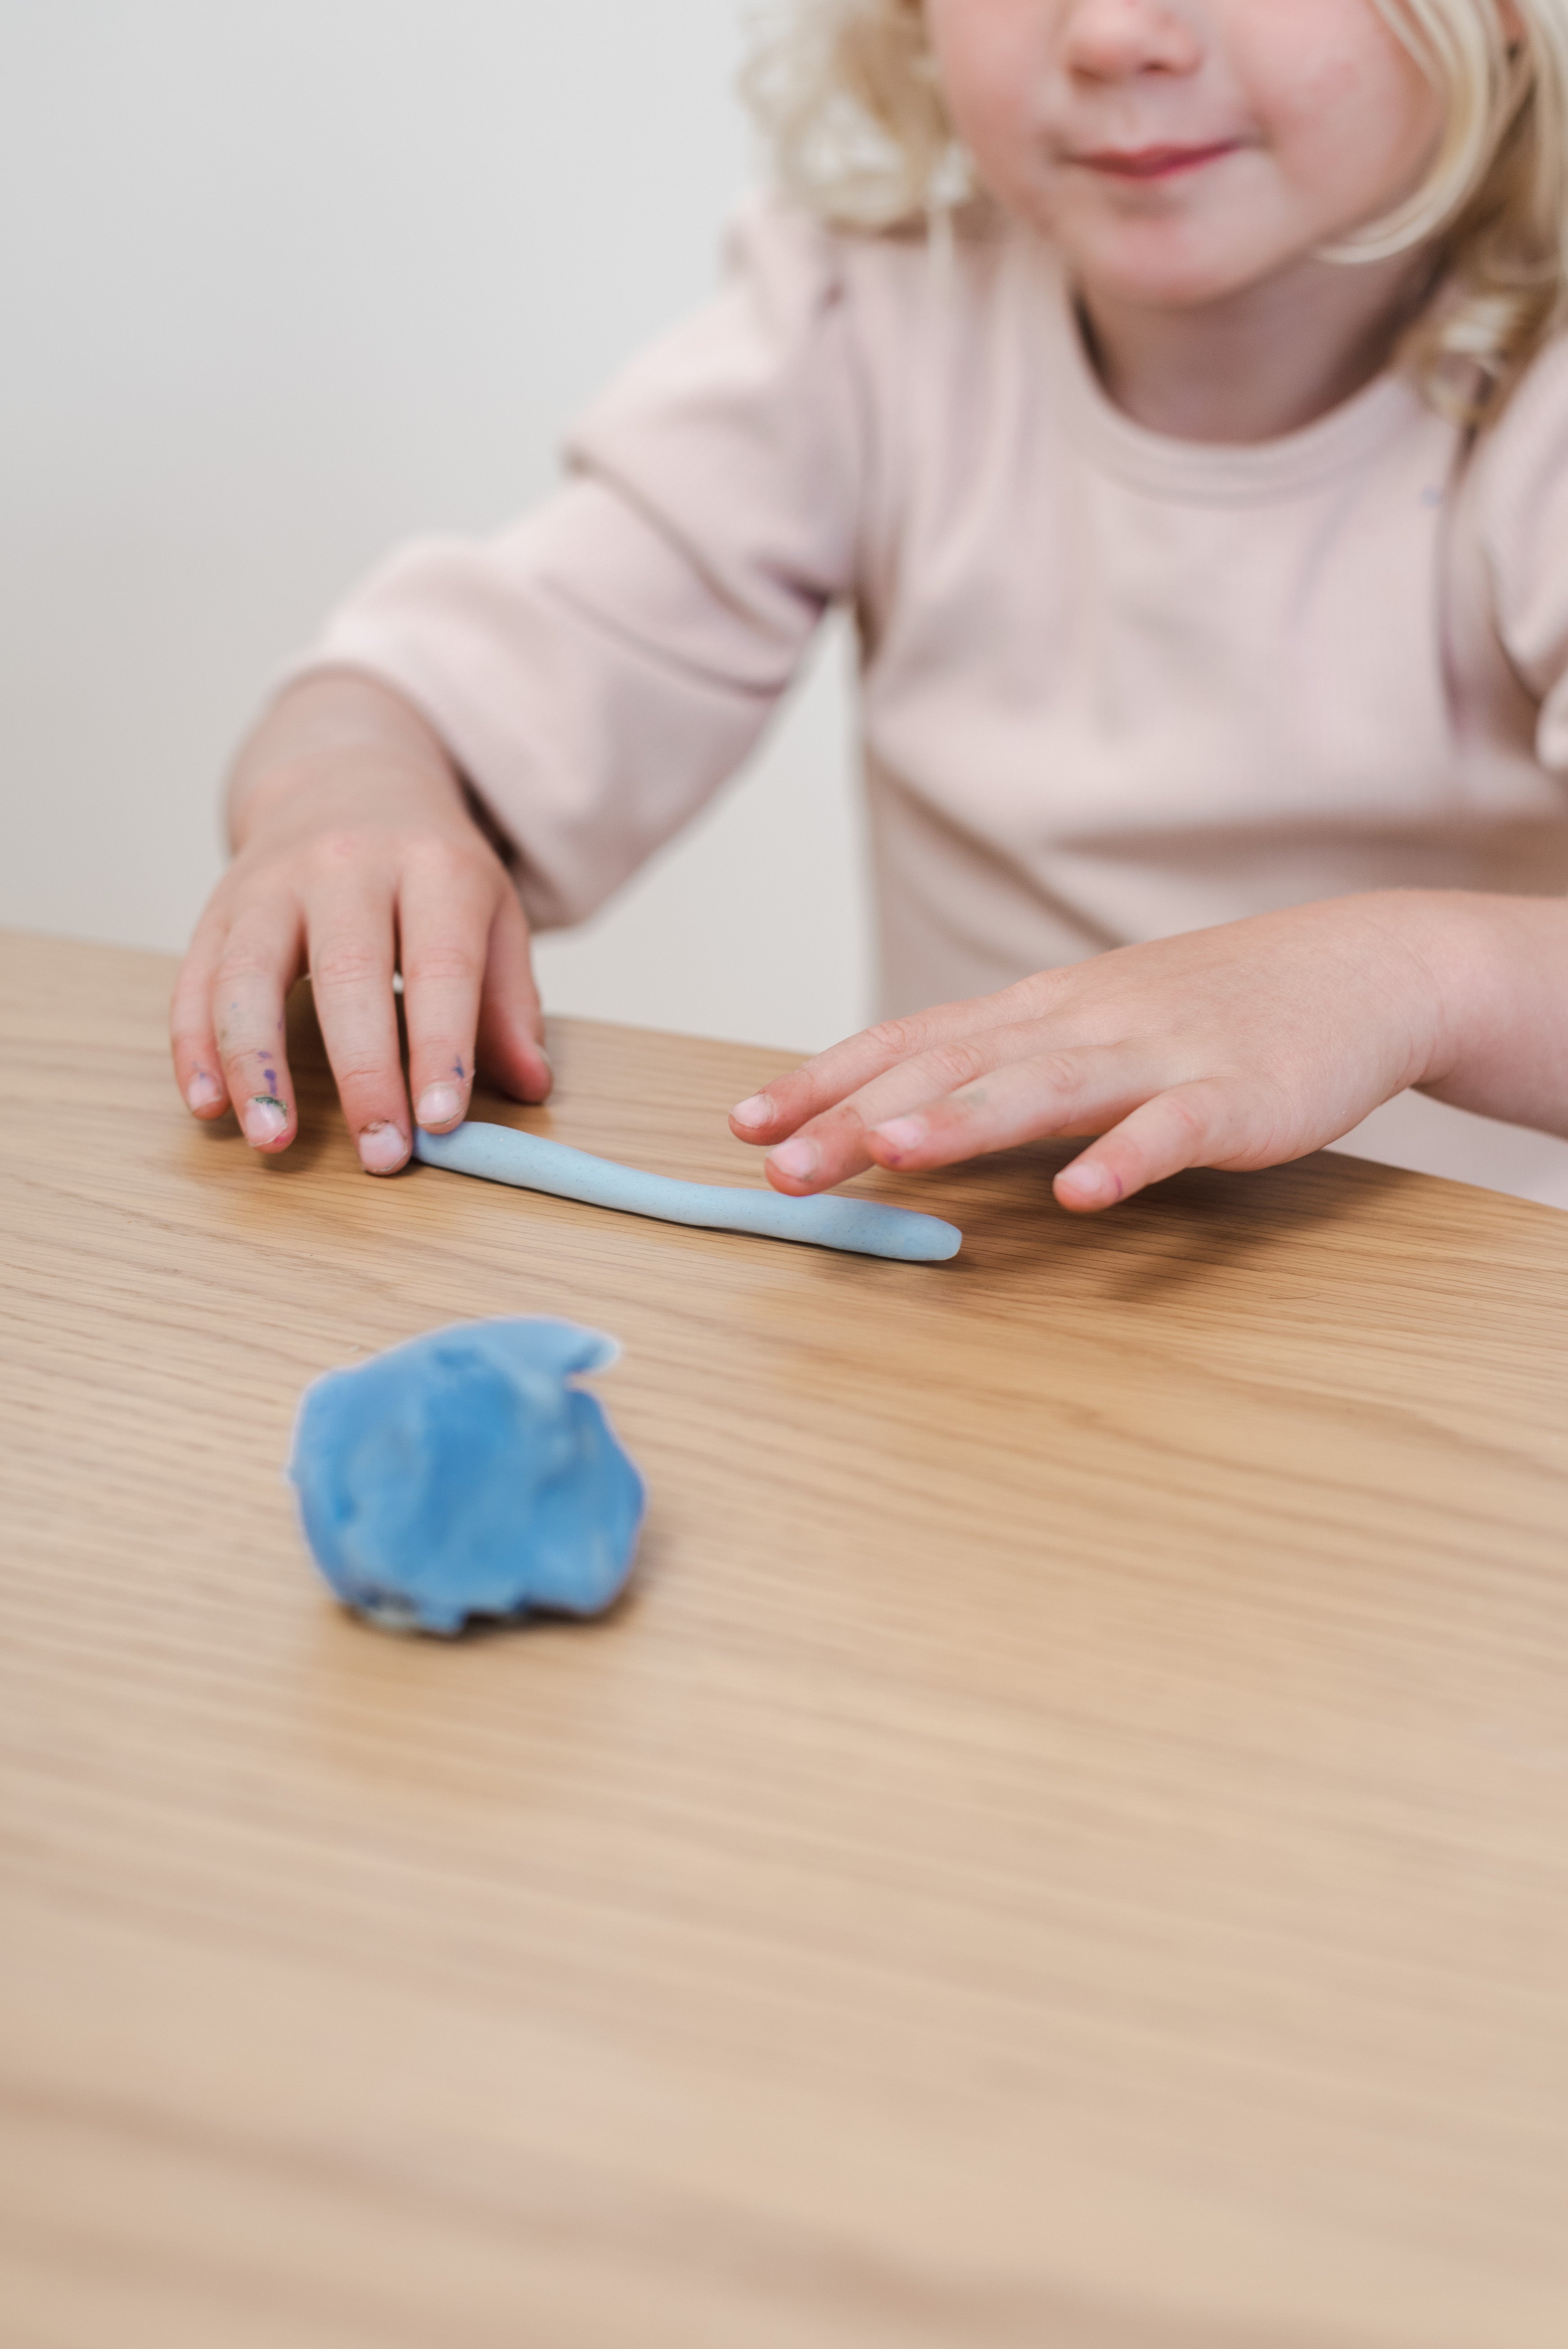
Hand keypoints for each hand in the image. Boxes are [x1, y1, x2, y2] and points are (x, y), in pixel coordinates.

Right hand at [170, 675, 550, 1171]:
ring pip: (250, 976)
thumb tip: (530, 1087)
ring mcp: (272, 882)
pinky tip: (208, 1106)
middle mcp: (347, 865)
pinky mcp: (219, 905)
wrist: (348, 776)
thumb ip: (510, 1002)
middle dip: (363, 1073)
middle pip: (347, 975)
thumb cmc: (431, 865)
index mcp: (433, 865)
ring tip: (273, 1140)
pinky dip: (195, 1047)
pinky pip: (196, 978)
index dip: (442, 1047)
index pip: (440, 964)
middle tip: (380, 1155)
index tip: (442, 1122)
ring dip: (257, 1066)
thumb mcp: (494, 912)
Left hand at [729, 894, 1469, 1211]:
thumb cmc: (1212, 1009)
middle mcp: (1082, 1023)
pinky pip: (1174, 1130)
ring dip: (963, 1120)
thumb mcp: (1092, 1023)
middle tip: (778, 1163)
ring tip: (889, 1153)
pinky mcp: (1240, 1096)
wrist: (1362, 967)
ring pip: (1045, 1087)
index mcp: (1039, 1011)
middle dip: (858, 1114)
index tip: (745, 1122)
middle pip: (953, 1067)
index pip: (910, 1040)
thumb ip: (1005, 1065)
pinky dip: (1125, 1157)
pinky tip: (1080, 1195)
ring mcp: (1161, 1056)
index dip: (825, 1080)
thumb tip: (897, 1108)